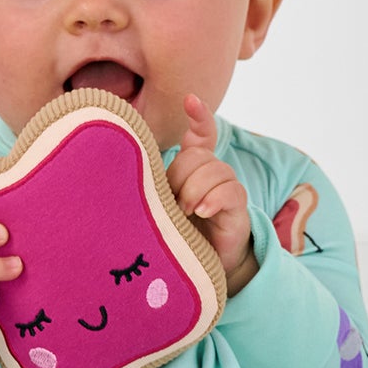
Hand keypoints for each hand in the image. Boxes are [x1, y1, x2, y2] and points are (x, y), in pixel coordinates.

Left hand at [167, 94, 258, 295]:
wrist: (198, 269)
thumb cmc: (174, 234)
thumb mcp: (157, 206)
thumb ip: (151, 183)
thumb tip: (129, 164)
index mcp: (193, 169)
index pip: (202, 134)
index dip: (199, 116)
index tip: (190, 99)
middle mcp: (211, 174)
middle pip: (197, 155)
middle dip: (180, 176)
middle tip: (172, 203)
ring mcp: (226, 189)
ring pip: (213, 170)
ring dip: (194, 190)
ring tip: (185, 212)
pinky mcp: (238, 208)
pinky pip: (230, 191)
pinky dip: (213, 199)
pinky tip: (202, 213)